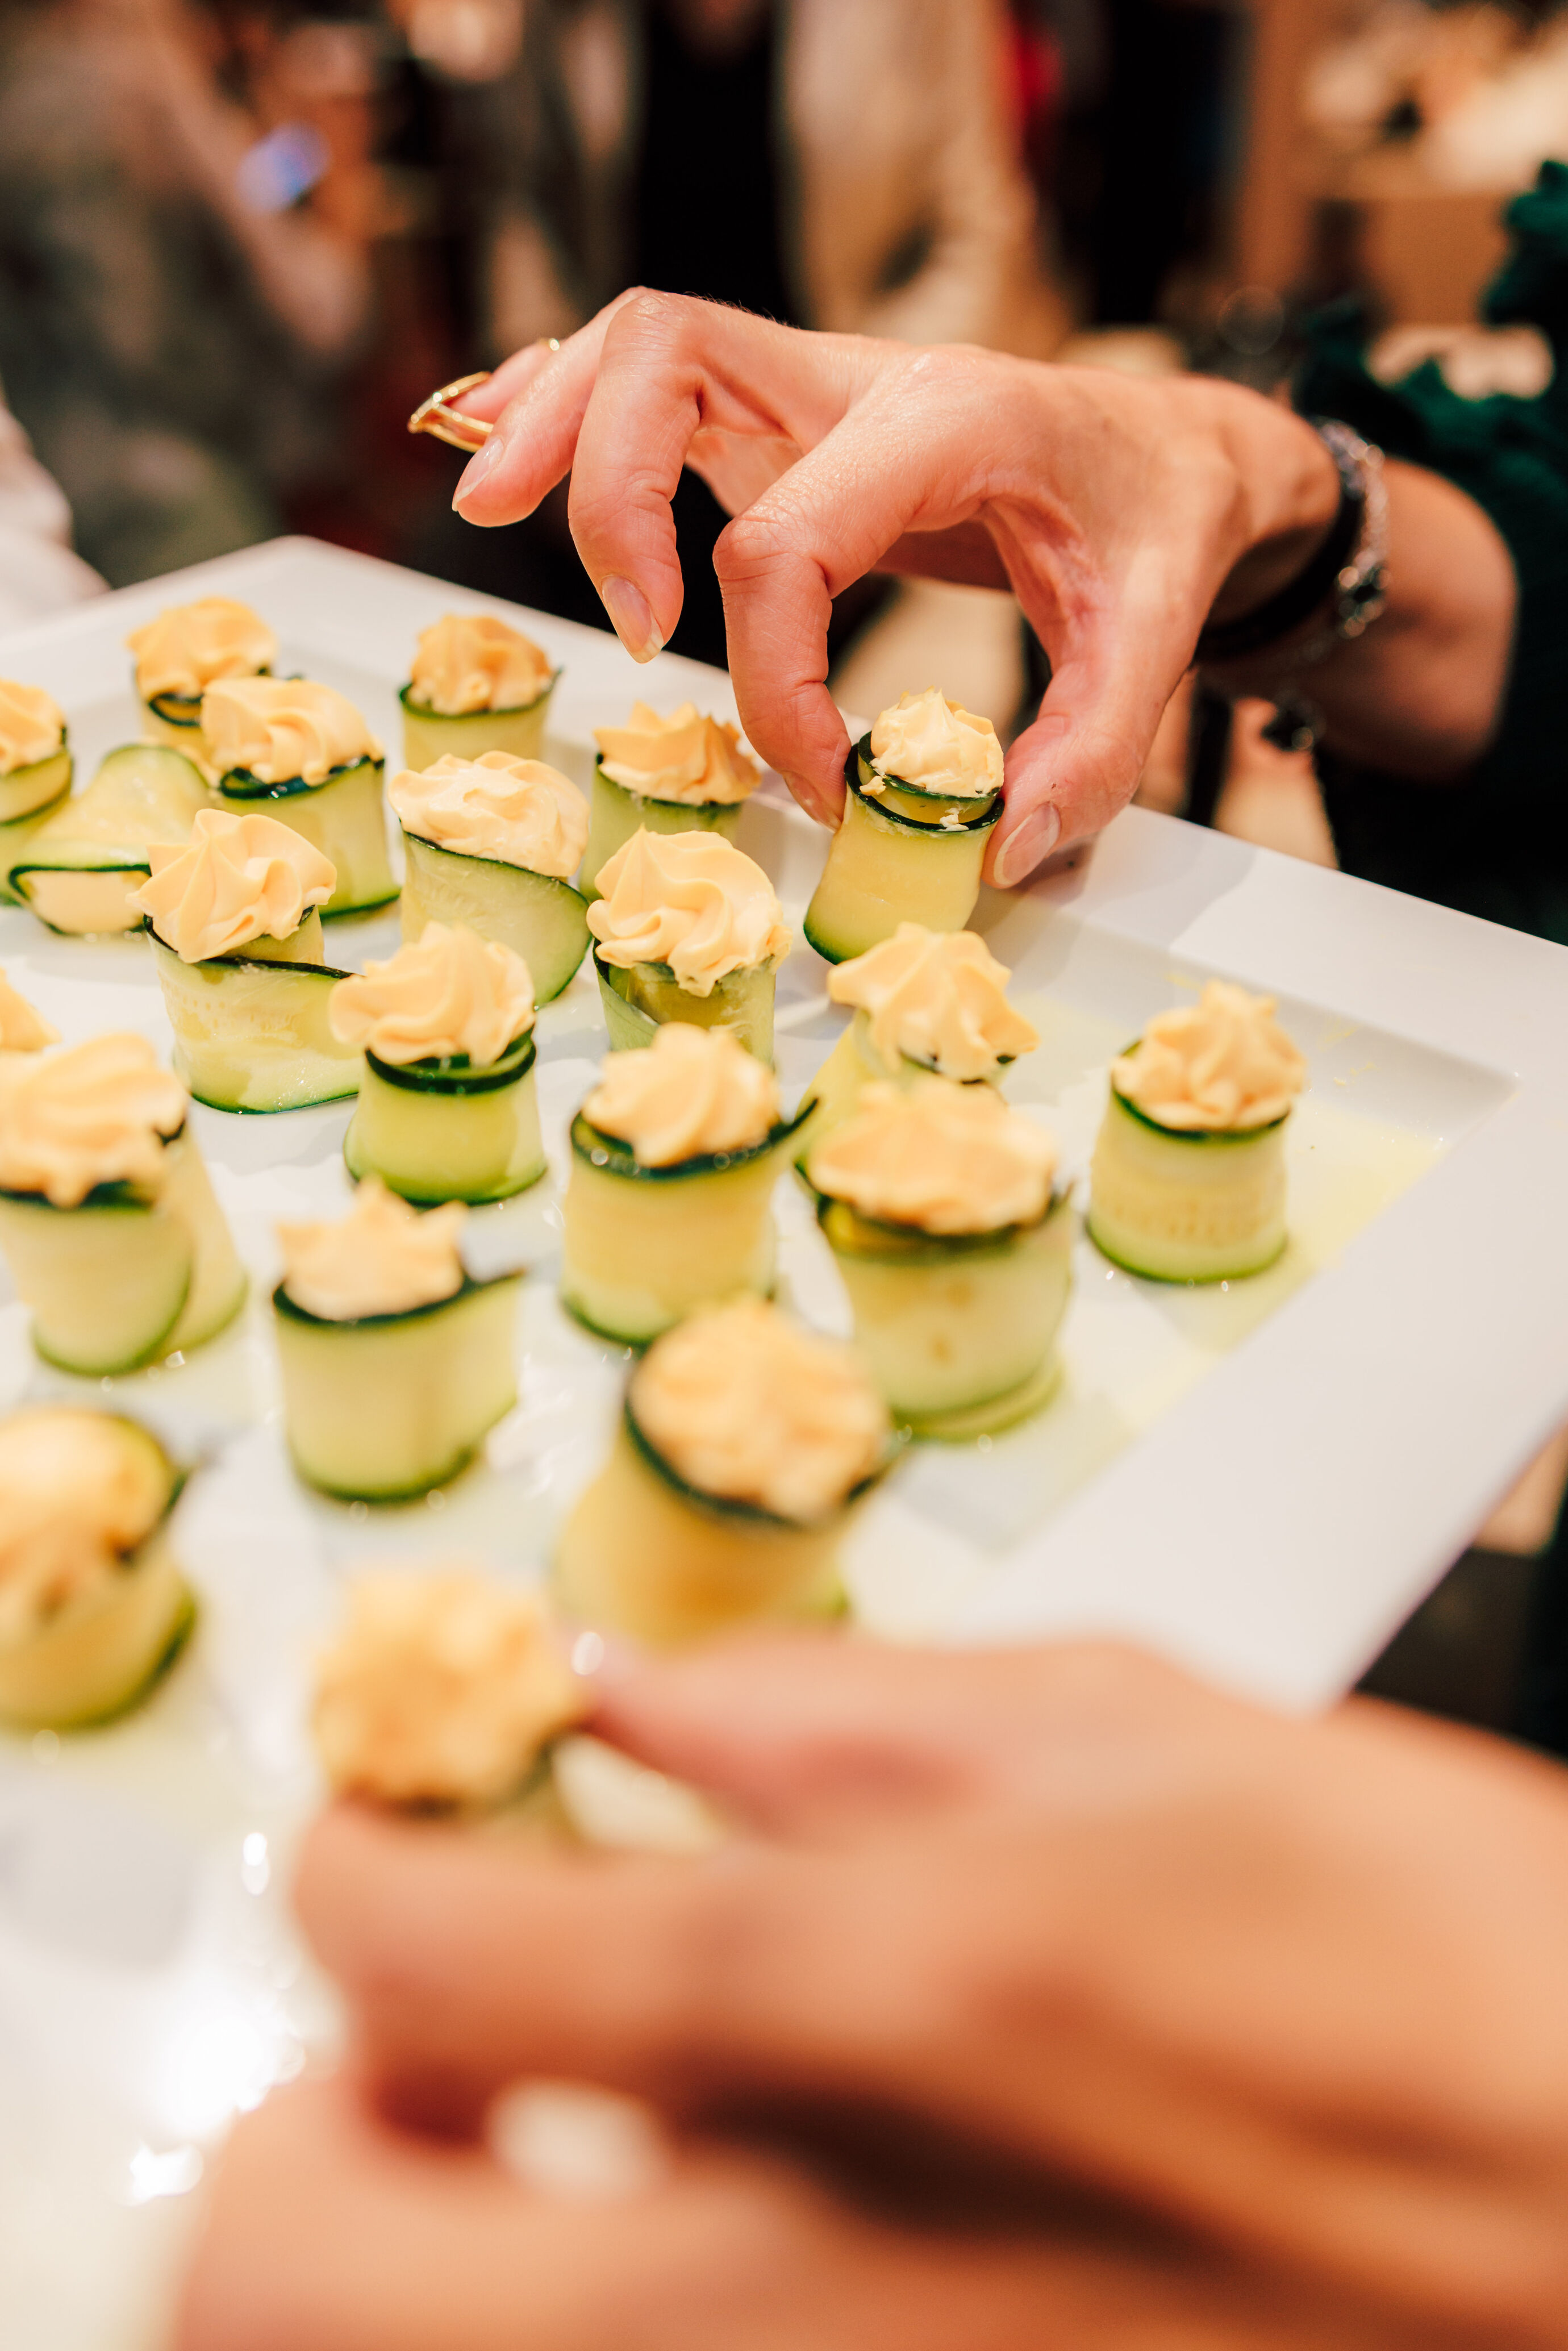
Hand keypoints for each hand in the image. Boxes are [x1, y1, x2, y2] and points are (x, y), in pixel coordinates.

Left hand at [179, 1639, 1567, 2347]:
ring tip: (546, 2132)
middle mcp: (795, 2287)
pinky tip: (710, 2229)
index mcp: (874, 2014)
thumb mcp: (1167, 1748)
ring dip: (412, 2236)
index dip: (355, 1856)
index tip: (387, 1823)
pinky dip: (575, 2310)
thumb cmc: (1472, 1999)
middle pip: (285, 2257)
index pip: (414, 1951)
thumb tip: (651, 1699)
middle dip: (313, 2115)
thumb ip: (855, 1713)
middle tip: (436, 2021)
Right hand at [445, 296, 1340, 882]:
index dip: (773, 685)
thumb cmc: (1156, 526)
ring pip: (642, 342)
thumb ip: (1092, 749)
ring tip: (489, 509)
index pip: (789, 545)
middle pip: (671, 356)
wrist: (1176, 445)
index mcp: (946, 422)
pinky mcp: (785, 408)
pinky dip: (566, 403)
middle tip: (625, 629)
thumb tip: (999, 850)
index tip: (816, 786)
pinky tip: (498, 446)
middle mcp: (863, 377)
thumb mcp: (1159, 636)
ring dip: (554, 421)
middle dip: (606, 490)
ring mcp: (812, 381)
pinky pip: (653, 373)